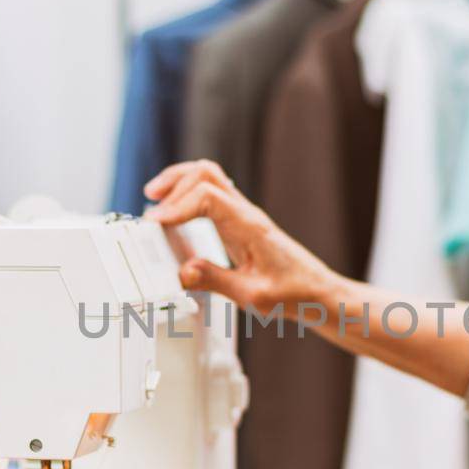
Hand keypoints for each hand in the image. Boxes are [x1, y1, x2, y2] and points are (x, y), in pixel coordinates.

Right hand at [143, 160, 340, 318]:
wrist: (318, 291)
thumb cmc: (294, 293)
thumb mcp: (253, 296)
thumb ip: (216, 281)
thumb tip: (183, 271)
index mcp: (250, 227)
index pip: (208, 197)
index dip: (178, 206)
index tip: (156, 224)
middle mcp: (246, 214)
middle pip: (206, 173)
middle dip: (174, 182)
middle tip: (150, 202)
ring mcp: (243, 215)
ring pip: (209, 177)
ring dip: (179, 182)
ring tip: (155, 198)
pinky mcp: (240, 222)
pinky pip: (212, 194)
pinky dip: (188, 195)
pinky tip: (176, 212)